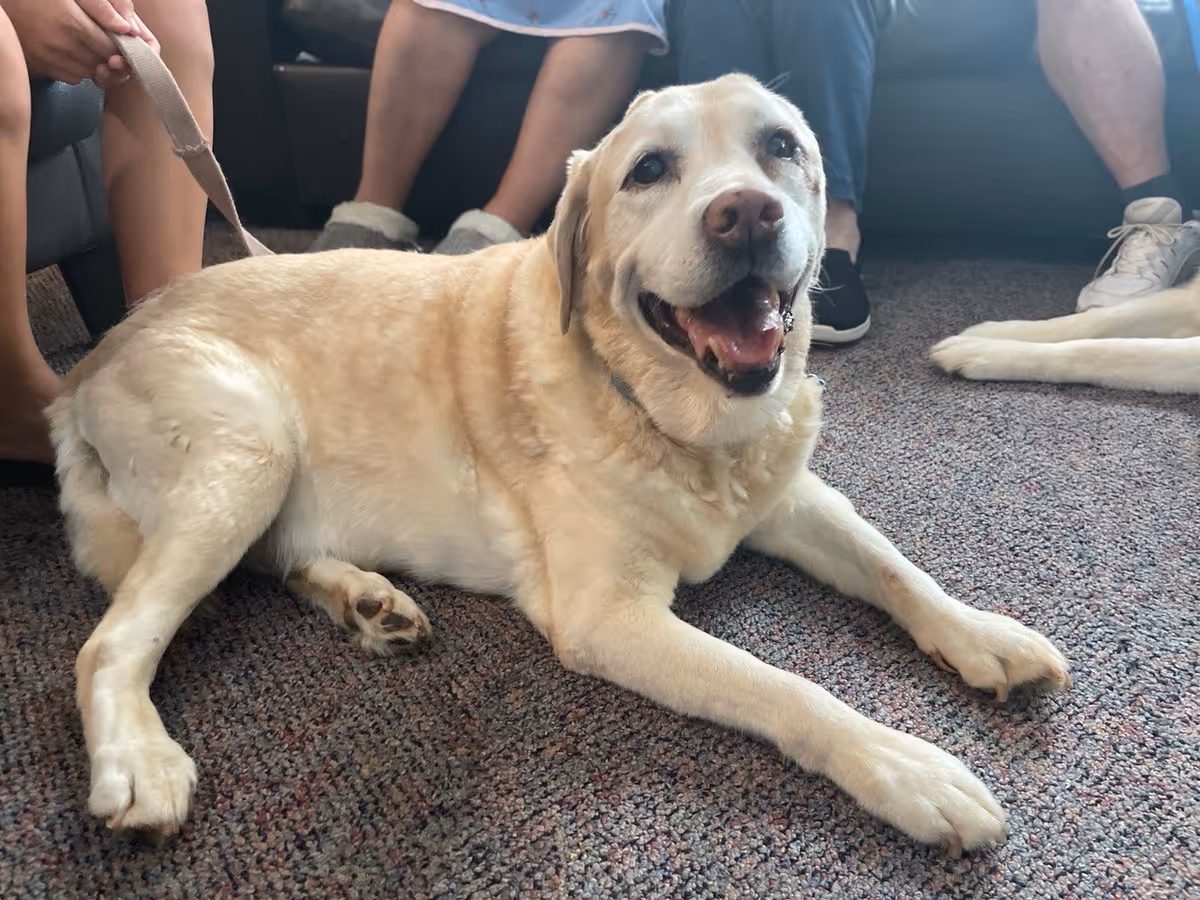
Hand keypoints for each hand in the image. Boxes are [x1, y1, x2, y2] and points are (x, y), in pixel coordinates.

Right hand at [5, 0, 155, 88]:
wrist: (4, 1)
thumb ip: (100, 8)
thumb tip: (128, 29)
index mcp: (71, 24)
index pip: (111, 49)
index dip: (121, 47)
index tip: (122, 41)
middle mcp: (59, 46)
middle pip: (101, 64)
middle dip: (108, 56)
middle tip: (105, 44)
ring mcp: (46, 58)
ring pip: (86, 74)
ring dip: (92, 64)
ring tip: (86, 46)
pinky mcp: (36, 66)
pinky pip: (68, 77)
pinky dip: (76, 69)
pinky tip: (71, 53)